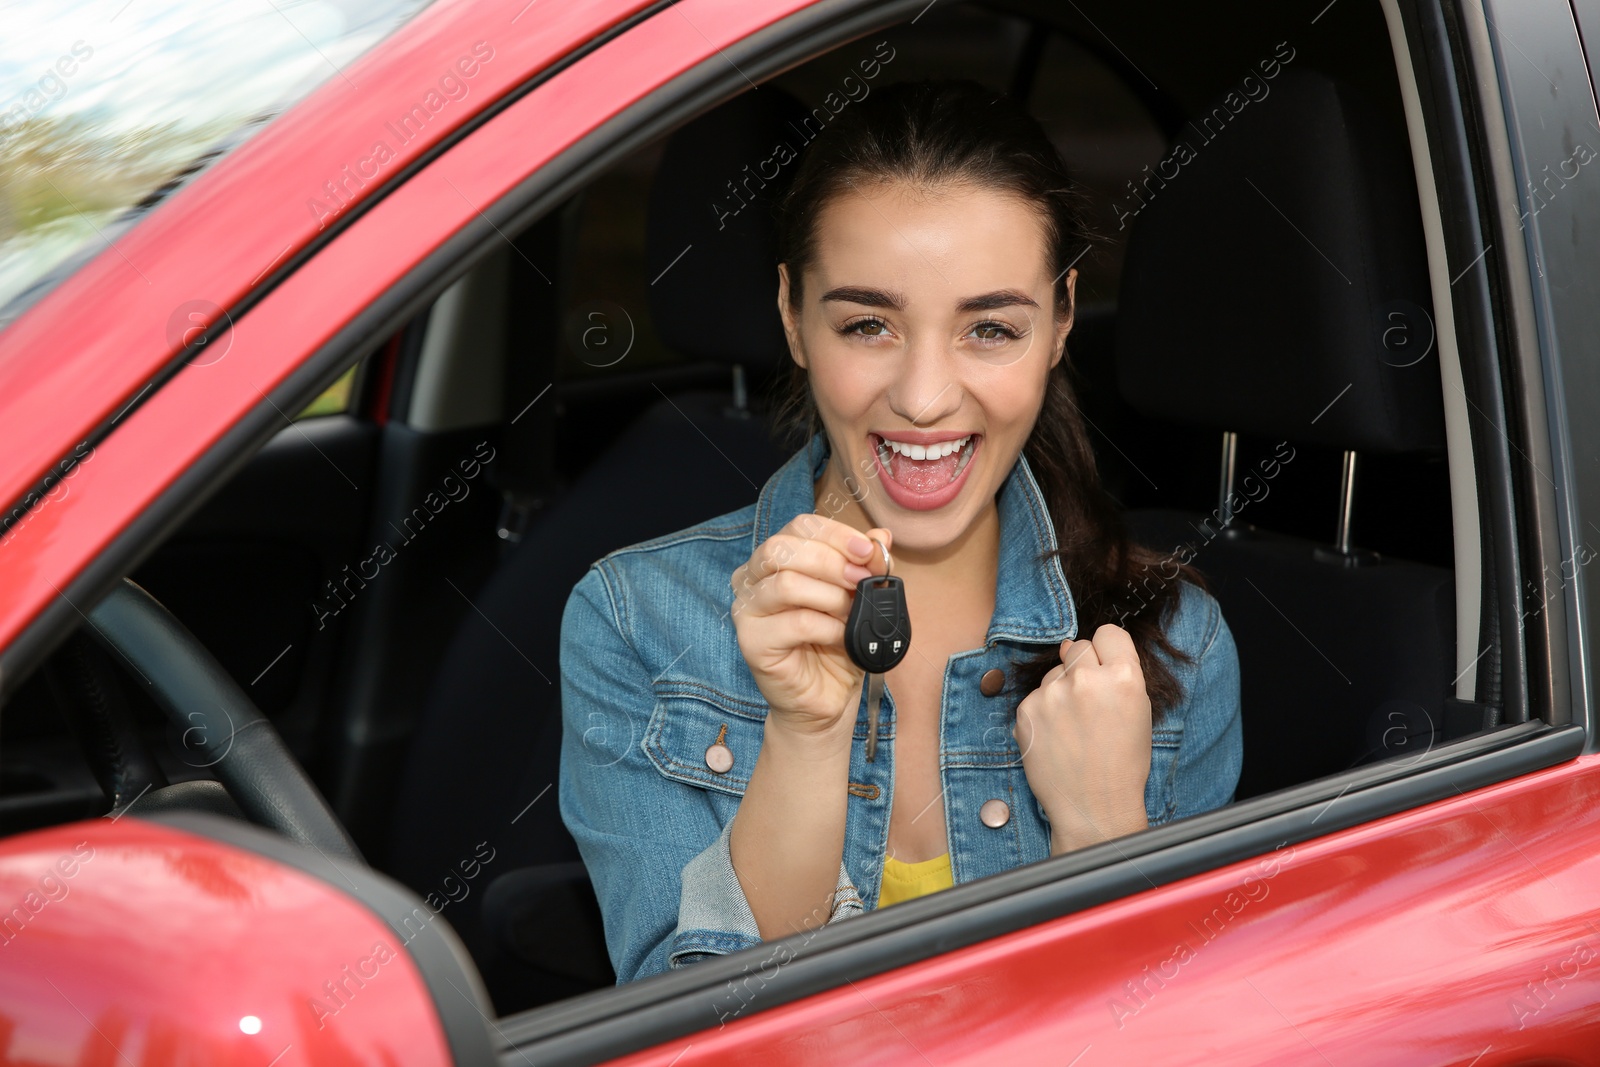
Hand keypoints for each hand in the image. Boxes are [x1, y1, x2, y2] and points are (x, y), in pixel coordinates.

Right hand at [730, 516, 891, 737]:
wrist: (825, 699)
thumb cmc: (836, 645)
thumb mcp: (858, 599)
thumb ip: (865, 565)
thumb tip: (881, 537)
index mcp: (775, 559)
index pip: (799, 527)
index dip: (836, 534)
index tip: (868, 550)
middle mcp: (752, 579)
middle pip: (783, 548)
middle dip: (831, 561)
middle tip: (861, 579)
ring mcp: (747, 610)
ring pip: (787, 584)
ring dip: (831, 597)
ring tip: (851, 613)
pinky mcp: (751, 642)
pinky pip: (795, 623)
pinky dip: (828, 628)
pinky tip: (840, 637)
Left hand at [1014, 623, 1152, 852]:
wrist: (1094, 808)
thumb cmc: (1122, 764)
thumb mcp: (1138, 712)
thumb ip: (1114, 675)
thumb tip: (1071, 647)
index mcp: (1124, 678)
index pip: (1108, 633)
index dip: (1107, 650)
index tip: (1105, 665)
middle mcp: (1086, 679)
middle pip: (1078, 647)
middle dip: (1083, 667)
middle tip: (1089, 701)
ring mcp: (1053, 694)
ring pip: (1055, 673)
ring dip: (1061, 691)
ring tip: (1074, 728)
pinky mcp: (1026, 710)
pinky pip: (1036, 696)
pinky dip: (1044, 712)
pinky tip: (1057, 737)